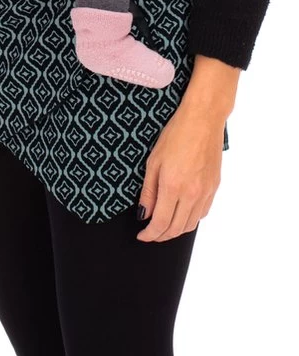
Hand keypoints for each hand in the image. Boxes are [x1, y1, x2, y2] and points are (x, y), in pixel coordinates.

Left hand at [136, 97, 224, 241]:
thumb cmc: (175, 135)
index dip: (149, 235)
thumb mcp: (153, 161)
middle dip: (161, 236)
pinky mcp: (214, 187)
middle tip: (151, 234)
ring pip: (191, 224)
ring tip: (164, 227)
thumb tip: (144, 214)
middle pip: (176, 229)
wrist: (203, 119)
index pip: (160, 224)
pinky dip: (190, 219)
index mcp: (173, 187)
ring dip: (176, 231)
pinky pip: (202, 213)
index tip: (142, 235)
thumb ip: (148, 192)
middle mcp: (191, 194)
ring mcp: (205, 192)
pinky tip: (182, 214)